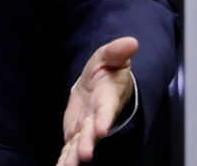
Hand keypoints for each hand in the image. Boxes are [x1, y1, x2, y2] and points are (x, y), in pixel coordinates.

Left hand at [57, 36, 137, 164]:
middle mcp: (98, 117)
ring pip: (80, 144)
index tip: (102, 129)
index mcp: (107, 98)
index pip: (107, 110)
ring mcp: (86, 127)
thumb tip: (132, 42)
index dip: (104, 119)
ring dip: (75, 156)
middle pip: (93, 132)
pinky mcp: (75, 132)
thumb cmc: (107, 70)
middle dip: (88, 143)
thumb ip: (118, 51)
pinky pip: (69, 148)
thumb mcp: (110, 56)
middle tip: (85, 154)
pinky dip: (64, 159)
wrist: (98, 83)